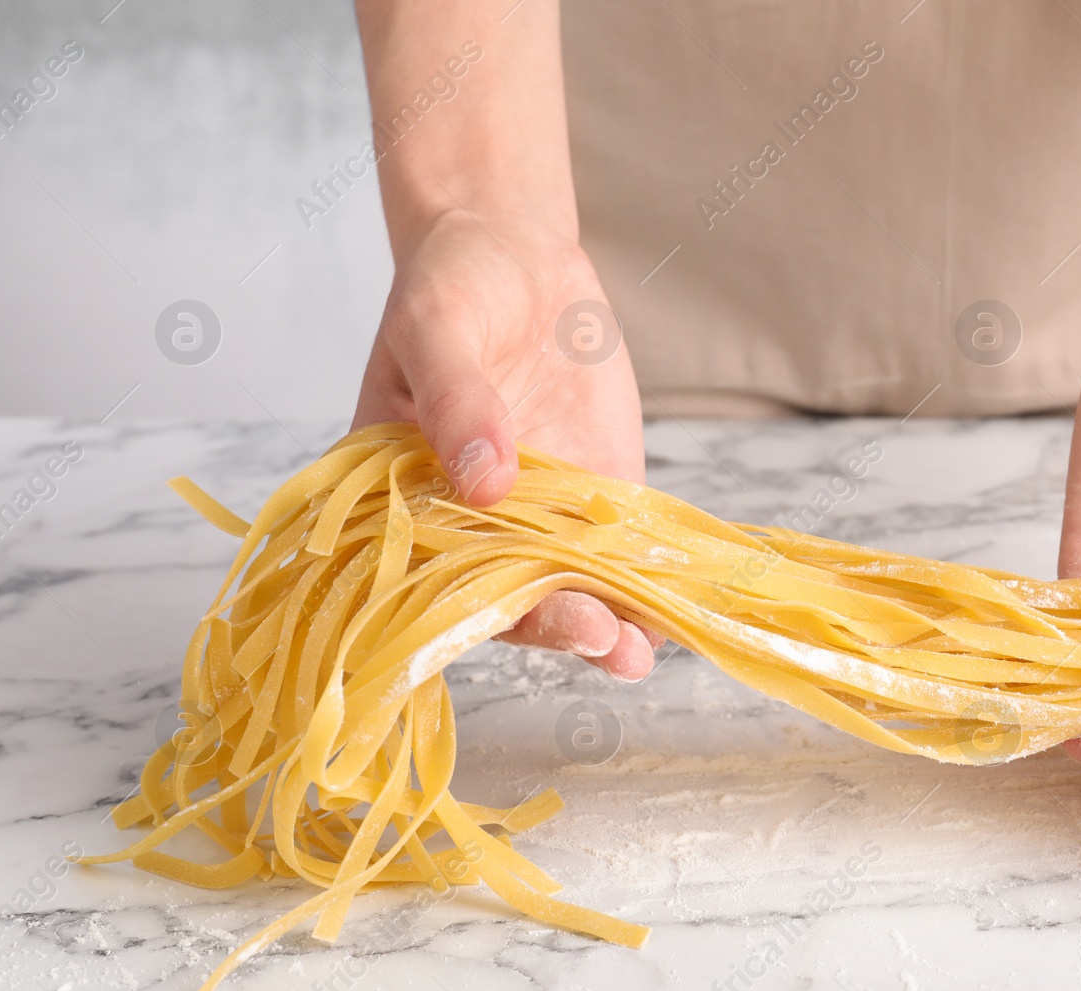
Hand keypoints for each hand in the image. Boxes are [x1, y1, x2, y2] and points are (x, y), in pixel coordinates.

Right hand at [352, 210, 660, 680]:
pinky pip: (621, 551)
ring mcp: (538, 513)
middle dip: (559, 624)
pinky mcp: (598, 495)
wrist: (511, 252)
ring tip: (644, 649)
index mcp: (403, 497)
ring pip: (572, 585)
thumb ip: (456, 400)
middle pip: (510, 595)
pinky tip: (677, 609)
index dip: (481, 606)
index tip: (529, 617)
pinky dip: (647, 582)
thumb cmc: (450, 287)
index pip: (436, 575)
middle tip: (606, 641)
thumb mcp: (436, 328)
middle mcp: (469, 521)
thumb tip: (484, 480)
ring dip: (611, 622)